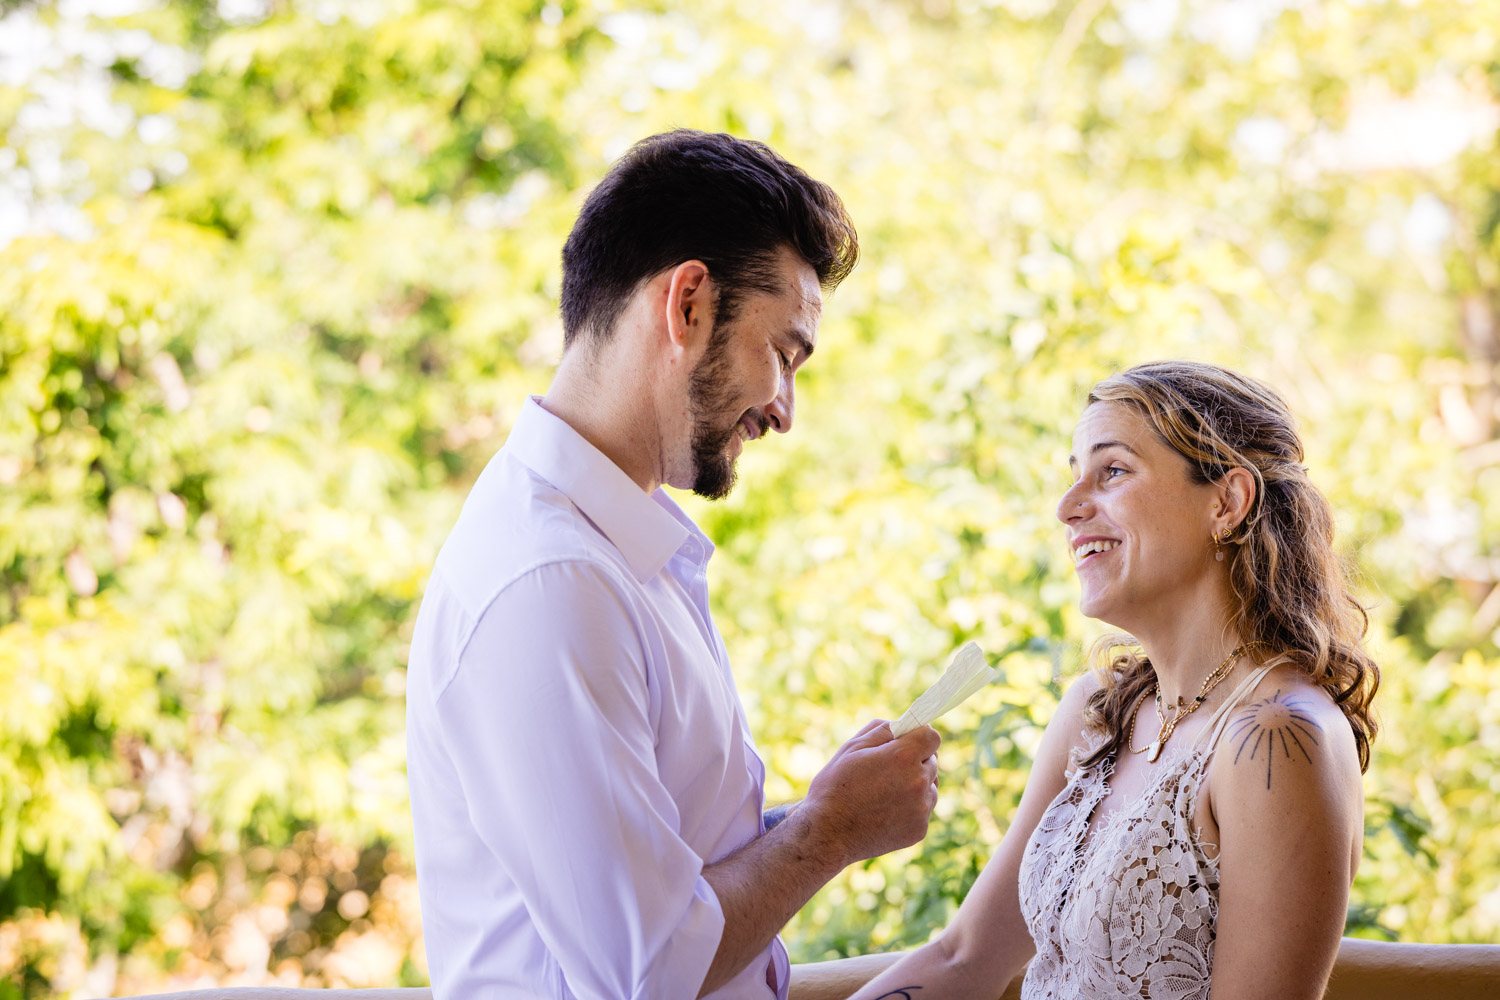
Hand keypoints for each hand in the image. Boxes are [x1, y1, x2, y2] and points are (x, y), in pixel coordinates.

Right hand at [800, 720, 940, 866]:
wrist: (827, 834)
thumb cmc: (834, 787)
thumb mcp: (852, 747)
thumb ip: (883, 730)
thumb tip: (904, 726)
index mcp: (903, 757)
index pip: (932, 736)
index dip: (918, 736)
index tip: (906, 741)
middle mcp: (918, 782)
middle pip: (932, 761)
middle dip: (915, 760)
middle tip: (887, 769)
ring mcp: (921, 809)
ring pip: (931, 786)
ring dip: (916, 785)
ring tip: (884, 793)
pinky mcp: (919, 830)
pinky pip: (923, 810)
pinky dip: (910, 808)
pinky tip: (885, 812)